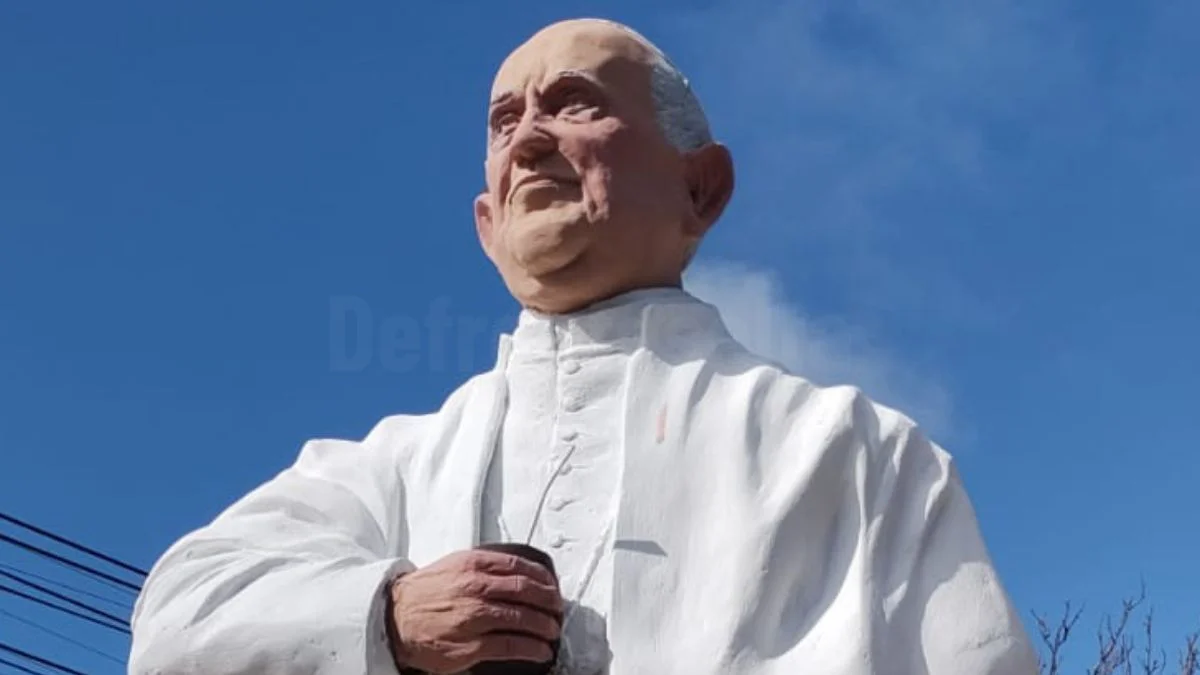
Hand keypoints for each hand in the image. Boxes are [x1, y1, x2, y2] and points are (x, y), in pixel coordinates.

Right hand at [386, 548, 563, 673]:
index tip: (551, 585)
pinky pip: (511, 646)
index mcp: (473, 565)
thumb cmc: (425, 593)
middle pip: (526, 592)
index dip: (542, 577)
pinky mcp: (472, 646)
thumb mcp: (453, 565)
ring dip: (545, 627)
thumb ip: (484, 566)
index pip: (519, 566)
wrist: (394, 618)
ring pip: (523, 620)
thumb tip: (517, 573)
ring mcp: (475, 617)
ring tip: (552, 631)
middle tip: (558, 609)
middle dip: (549, 602)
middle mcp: (475, 588)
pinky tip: (541, 651)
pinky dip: (532, 649)